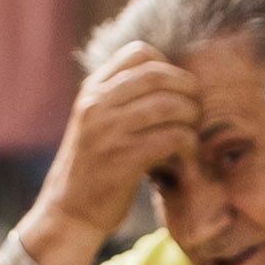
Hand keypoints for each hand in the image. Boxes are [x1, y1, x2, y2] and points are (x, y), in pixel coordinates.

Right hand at [30, 42, 201, 251]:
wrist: (69, 212)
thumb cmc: (93, 168)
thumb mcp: (97, 123)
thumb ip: (121, 100)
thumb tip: (171, 82)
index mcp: (92, 91)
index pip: (139, 53)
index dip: (167, 66)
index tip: (175, 90)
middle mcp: (97, 105)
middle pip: (158, 75)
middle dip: (187, 89)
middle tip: (196, 110)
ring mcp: (108, 131)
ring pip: (168, 105)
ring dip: (191, 116)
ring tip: (192, 131)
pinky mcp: (122, 160)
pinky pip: (170, 137)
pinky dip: (188, 143)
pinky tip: (187, 152)